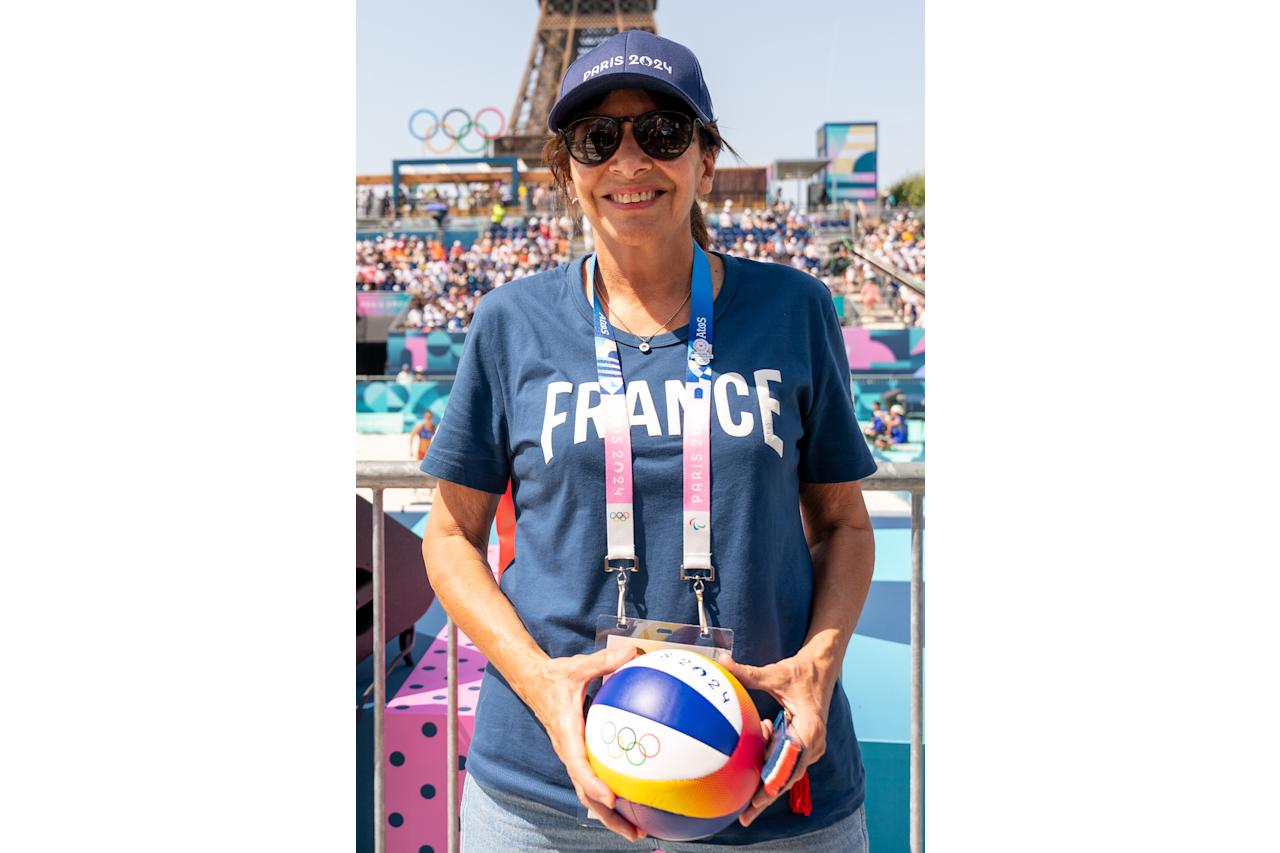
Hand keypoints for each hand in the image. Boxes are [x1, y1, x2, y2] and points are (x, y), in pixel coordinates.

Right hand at [516, 644, 642, 841]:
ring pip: (589, 794)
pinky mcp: (578, 756)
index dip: (594, 784)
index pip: (579, 766)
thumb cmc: (557, 676)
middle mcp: (569, 752)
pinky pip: (593, 781)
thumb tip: (633, 652)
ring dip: (611, 815)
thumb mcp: (578, 666)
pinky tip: (635, 800)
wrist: (533, 682)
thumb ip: (605, 661)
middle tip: (636, 833)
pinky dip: (610, 796)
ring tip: (638, 830)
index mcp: (567, 734)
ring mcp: (573, 757)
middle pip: (586, 793)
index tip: (613, 799)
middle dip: (609, 817)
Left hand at [721, 652, 836, 827]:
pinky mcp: (805, 744)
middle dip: (766, 795)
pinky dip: (770, 756)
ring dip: (766, 771)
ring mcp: (811, 746)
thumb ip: (748, 673)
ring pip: (786, 771)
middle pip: (787, 777)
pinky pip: (785, 760)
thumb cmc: (801, 671)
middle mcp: (813, 744)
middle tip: (745, 815)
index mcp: (810, 731)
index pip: (789, 766)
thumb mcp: (775, 673)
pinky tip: (760, 737)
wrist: (823, 667)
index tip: (756, 800)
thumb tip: (721, 662)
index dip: (772, 785)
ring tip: (747, 782)